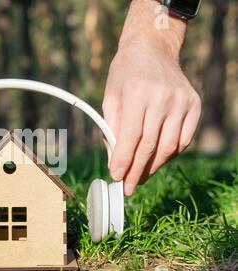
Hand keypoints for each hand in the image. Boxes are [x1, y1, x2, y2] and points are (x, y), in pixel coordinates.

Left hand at [103, 41, 200, 195]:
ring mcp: (182, 101)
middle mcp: (162, 97)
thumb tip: (115, 162)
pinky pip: (184, 140)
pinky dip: (170, 154)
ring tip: (140, 177)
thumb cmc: (125, 75)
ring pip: (168, 147)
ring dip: (153, 167)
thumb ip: (112, 129)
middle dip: (137, 171)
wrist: (153, 49)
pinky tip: (157, 160)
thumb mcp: (110, 97)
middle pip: (150, 146)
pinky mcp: (194, 105)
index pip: (130, 137)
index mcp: (137, 93)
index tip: (116, 177)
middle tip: (128, 187)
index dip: (123, 161)